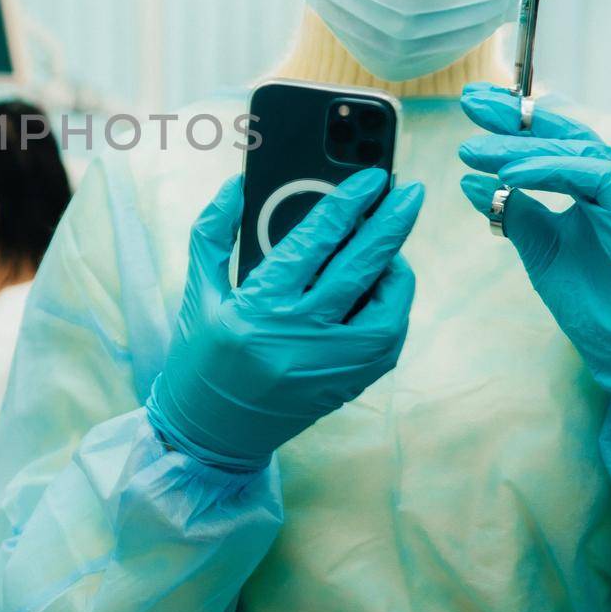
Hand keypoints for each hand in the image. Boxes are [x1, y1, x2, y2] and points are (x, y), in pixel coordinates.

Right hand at [145, 167, 422, 471]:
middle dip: (390, 223)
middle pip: (360, 268)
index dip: (348, 204)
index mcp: (258, 307)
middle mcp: (298, 337)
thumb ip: (213, 233)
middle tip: (410, 192)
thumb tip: (234, 185)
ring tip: (391, 246)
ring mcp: (329, 366)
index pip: (314, 242)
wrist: (210, 433)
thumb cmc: (200, 357)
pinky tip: (384, 287)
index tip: (371, 178)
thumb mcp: (200, 291)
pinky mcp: (346, 386)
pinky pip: (387, 341)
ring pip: (386, 309)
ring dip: (397, 270)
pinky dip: (394, 308)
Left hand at [457, 82, 610, 390]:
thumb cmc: (593, 304)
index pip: (552, 142)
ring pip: (575, 150)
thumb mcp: (539, 250)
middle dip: (515, 117)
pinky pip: (592, 176)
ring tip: (474, 149)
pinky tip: (510, 175)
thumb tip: (469, 179)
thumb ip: (513, 212)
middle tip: (470, 101)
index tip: (473, 104)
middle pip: (564, 134)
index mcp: (592, 190)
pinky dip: (549, 171)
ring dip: (521, 146)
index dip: (514, 121)